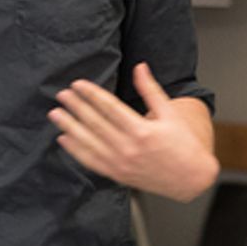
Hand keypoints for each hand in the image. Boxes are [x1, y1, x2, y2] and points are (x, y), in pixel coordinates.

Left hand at [49, 62, 218, 202]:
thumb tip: (140, 67)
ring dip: (69, 127)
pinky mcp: (118, 175)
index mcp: (142, 131)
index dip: (91, 94)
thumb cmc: (184, 145)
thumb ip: (151, 90)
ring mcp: (121, 164)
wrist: (191, 178)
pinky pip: (91, 162)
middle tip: (61, 94)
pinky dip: (75, 151)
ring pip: (88, 143)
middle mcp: (129, 148)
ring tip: (55, 114)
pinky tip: (64, 139)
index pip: (110, 108)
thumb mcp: (170, 114)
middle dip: (76, 107)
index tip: (77, 84)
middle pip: (95, 123)